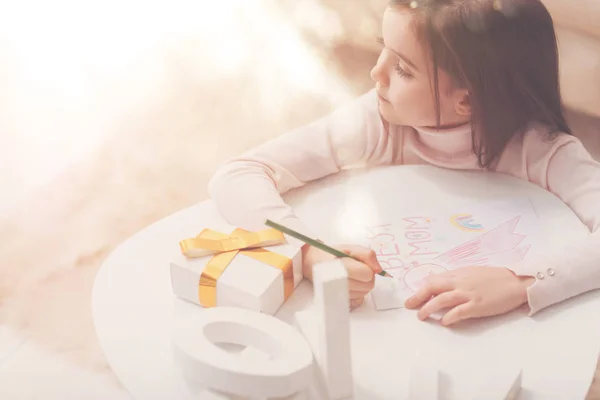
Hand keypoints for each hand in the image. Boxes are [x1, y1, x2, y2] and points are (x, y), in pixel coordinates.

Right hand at [303, 244, 382, 309]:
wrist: (312, 263)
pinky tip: (349, 285)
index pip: (367, 274)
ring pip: (365, 293)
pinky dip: (357, 293)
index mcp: (341, 267)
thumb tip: (379, 270)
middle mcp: (340, 284)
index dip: (366, 267)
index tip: (358, 263)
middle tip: (355, 269)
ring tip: (350, 276)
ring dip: (362, 285)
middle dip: (366, 277)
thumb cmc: (332, 255)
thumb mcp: (350, 248)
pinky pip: (359, 301)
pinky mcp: (339, 302)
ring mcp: (339, 295)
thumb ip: (368, 255)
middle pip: (369, 285)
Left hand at [404, 266, 534, 325]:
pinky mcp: (478, 305)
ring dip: (429, 308)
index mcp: (458, 274)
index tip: (414, 296)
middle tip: (409, 305)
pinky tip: (443, 322)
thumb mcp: (471, 272)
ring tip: (421, 316)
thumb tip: (438, 281)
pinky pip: (460, 311)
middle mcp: (460, 282)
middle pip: (433, 287)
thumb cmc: (494, 277)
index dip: (421, 288)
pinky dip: (449, 317)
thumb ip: (455, 277)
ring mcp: (469, 294)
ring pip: (442, 299)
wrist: (516, 281)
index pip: (434, 279)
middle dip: (418, 296)